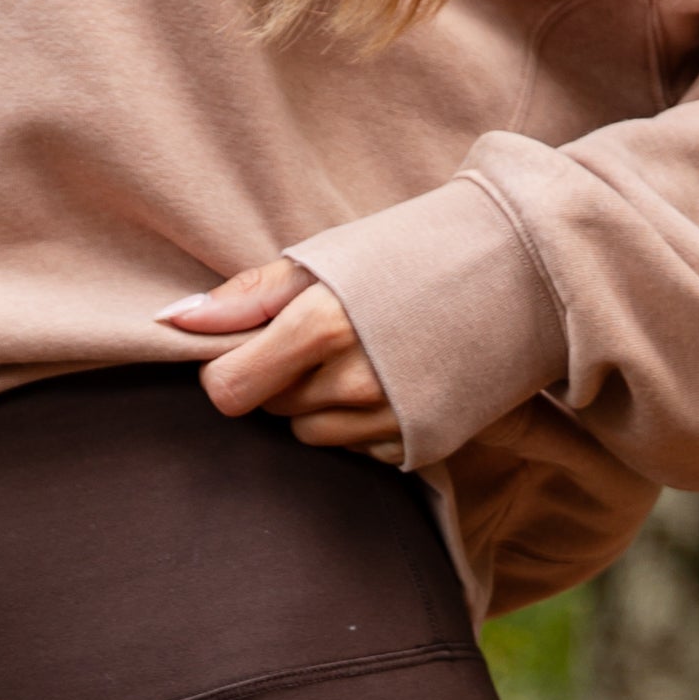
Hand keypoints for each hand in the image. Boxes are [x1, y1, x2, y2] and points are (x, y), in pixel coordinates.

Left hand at [157, 261, 404, 458]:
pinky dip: (360, 423)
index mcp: (322, 325)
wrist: (525, 271)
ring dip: (317, 403)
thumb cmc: (419, 249)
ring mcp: (386, 421)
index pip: (226, 387)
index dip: (226, 367)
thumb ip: (248, 295)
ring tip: (362, 355)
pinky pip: (355, 450)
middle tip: (321, 337)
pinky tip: (392, 382)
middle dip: (278, 377)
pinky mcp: (416, 446)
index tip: (248, 343)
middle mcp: (351, 383)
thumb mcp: (331, 256)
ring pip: (307, 433)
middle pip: (267, 409)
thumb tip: (173, 322)